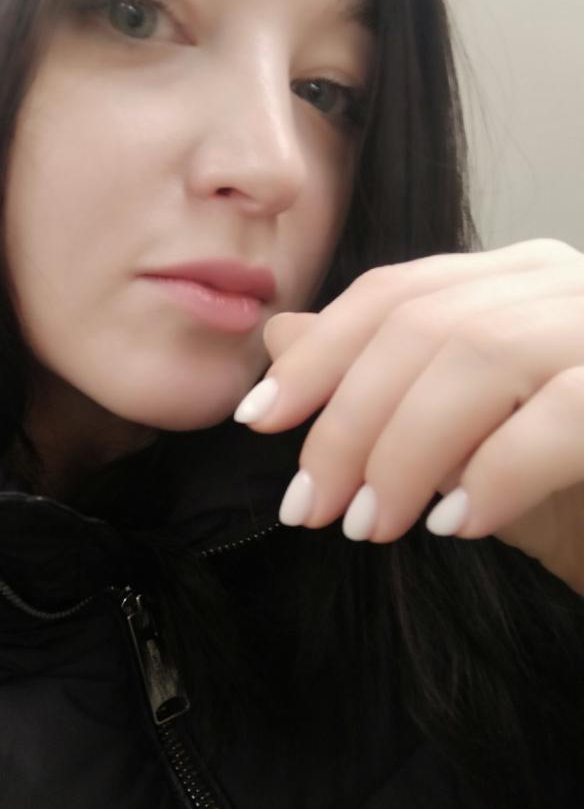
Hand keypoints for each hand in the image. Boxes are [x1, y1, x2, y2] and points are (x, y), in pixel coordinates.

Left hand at [234, 238, 583, 595]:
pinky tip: (457, 527)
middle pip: (423, 326)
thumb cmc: (570, 488)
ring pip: (481, 357)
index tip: (256, 419)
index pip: (394, 294)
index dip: (318, 355)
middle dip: (347, 421)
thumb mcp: (460, 440)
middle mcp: (563, 281)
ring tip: (370, 527)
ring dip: (407, 451)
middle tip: (311, 508)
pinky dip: (497, 471)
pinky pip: (561, 412)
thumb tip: (281, 336)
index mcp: (513, 281)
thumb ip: (381, 380)